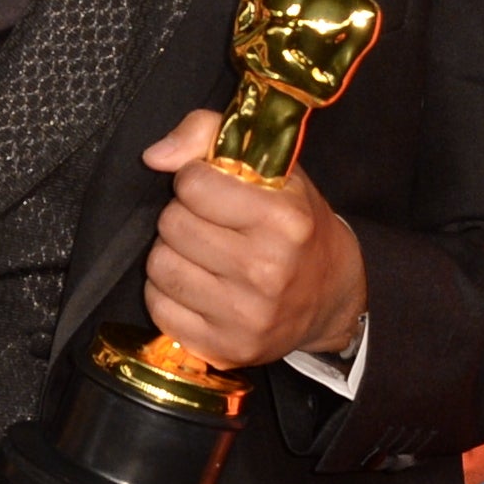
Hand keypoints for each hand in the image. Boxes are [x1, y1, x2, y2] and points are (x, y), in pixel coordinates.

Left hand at [137, 110, 369, 366]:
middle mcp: (266, 271)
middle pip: (171, 225)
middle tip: (212, 225)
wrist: (331, 298)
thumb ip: (208, 135)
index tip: (215, 190)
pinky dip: (169, 293)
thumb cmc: (295, 225)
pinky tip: (199, 285)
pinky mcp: (225, 348)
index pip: (192, 184)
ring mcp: (245, 316)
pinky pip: (159, 307)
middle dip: (183, 217)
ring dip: (173, 254)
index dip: (196, 181)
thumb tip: (153, 157)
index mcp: (284, 220)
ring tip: (204, 254)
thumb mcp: (272, 167)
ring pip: (159, 266)